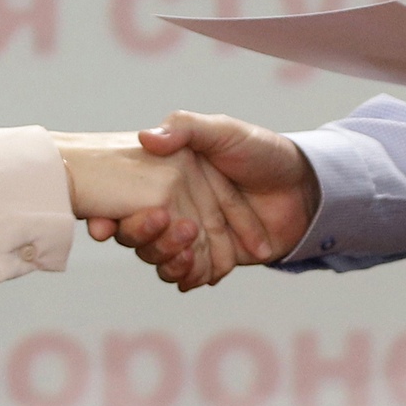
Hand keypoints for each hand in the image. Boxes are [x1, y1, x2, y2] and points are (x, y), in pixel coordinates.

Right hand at [53, 133, 253, 287]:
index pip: (124, 201)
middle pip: (137, 233)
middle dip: (141, 236)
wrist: (305, 188)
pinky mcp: (211, 259)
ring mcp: (190, 236)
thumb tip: (145, 138)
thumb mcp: (223, 131)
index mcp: (165, 179)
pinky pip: (189, 275)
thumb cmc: (261, 152)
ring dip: (165, 258)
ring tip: (185, 252)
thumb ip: (186, 130)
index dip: (107, 214)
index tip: (100, 224)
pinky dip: (189, 275)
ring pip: (159, 257)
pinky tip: (197, 271)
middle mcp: (172, 209)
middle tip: (159, 224)